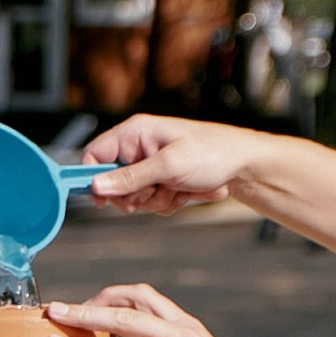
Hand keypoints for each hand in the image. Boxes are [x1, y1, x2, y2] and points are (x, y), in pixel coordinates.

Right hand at [78, 115, 255, 214]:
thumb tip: (97, 185)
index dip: (93, 178)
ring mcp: (151, 168)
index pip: (95, 154)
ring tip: (178, 187)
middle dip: (135, 194)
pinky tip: (185, 191)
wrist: (242, 166)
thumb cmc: (211, 153)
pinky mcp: (163, 183)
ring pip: (134, 198)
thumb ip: (130, 177)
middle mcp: (139, 149)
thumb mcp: (168, 165)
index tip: (100, 200)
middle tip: (154, 191)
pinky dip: (168, 203)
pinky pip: (152, 203)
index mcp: (135, 133)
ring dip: (156, 200)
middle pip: (113, 183)